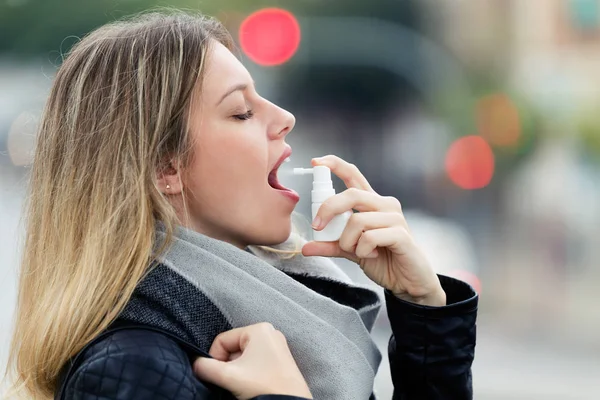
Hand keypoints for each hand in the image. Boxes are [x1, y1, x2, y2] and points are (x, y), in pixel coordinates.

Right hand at [193, 323, 312, 399]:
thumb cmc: (263, 386)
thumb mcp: (229, 377)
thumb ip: (206, 368)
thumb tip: (194, 364)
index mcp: (258, 329)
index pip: (222, 340)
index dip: (215, 359)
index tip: (218, 376)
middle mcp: (269, 332)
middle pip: (233, 348)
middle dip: (228, 366)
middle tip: (231, 382)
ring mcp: (276, 346)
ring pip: (243, 356)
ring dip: (237, 371)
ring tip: (242, 385)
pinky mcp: (280, 359)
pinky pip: (255, 361)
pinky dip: (248, 372)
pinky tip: (251, 385)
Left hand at [302, 155, 445, 306]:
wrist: (407, 281)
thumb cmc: (383, 261)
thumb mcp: (350, 251)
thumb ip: (330, 245)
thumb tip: (306, 247)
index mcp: (371, 203)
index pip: (353, 175)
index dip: (335, 165)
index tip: (316, 162)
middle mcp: (384, 205)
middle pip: (351, 194)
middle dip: (329, 209)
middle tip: (318, 226)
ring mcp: (395, 218)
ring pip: (357, 220)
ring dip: (348, 241)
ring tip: (357, 251)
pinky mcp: (401, 234)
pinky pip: (370, 237)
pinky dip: (363, 250)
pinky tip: (372, 256)